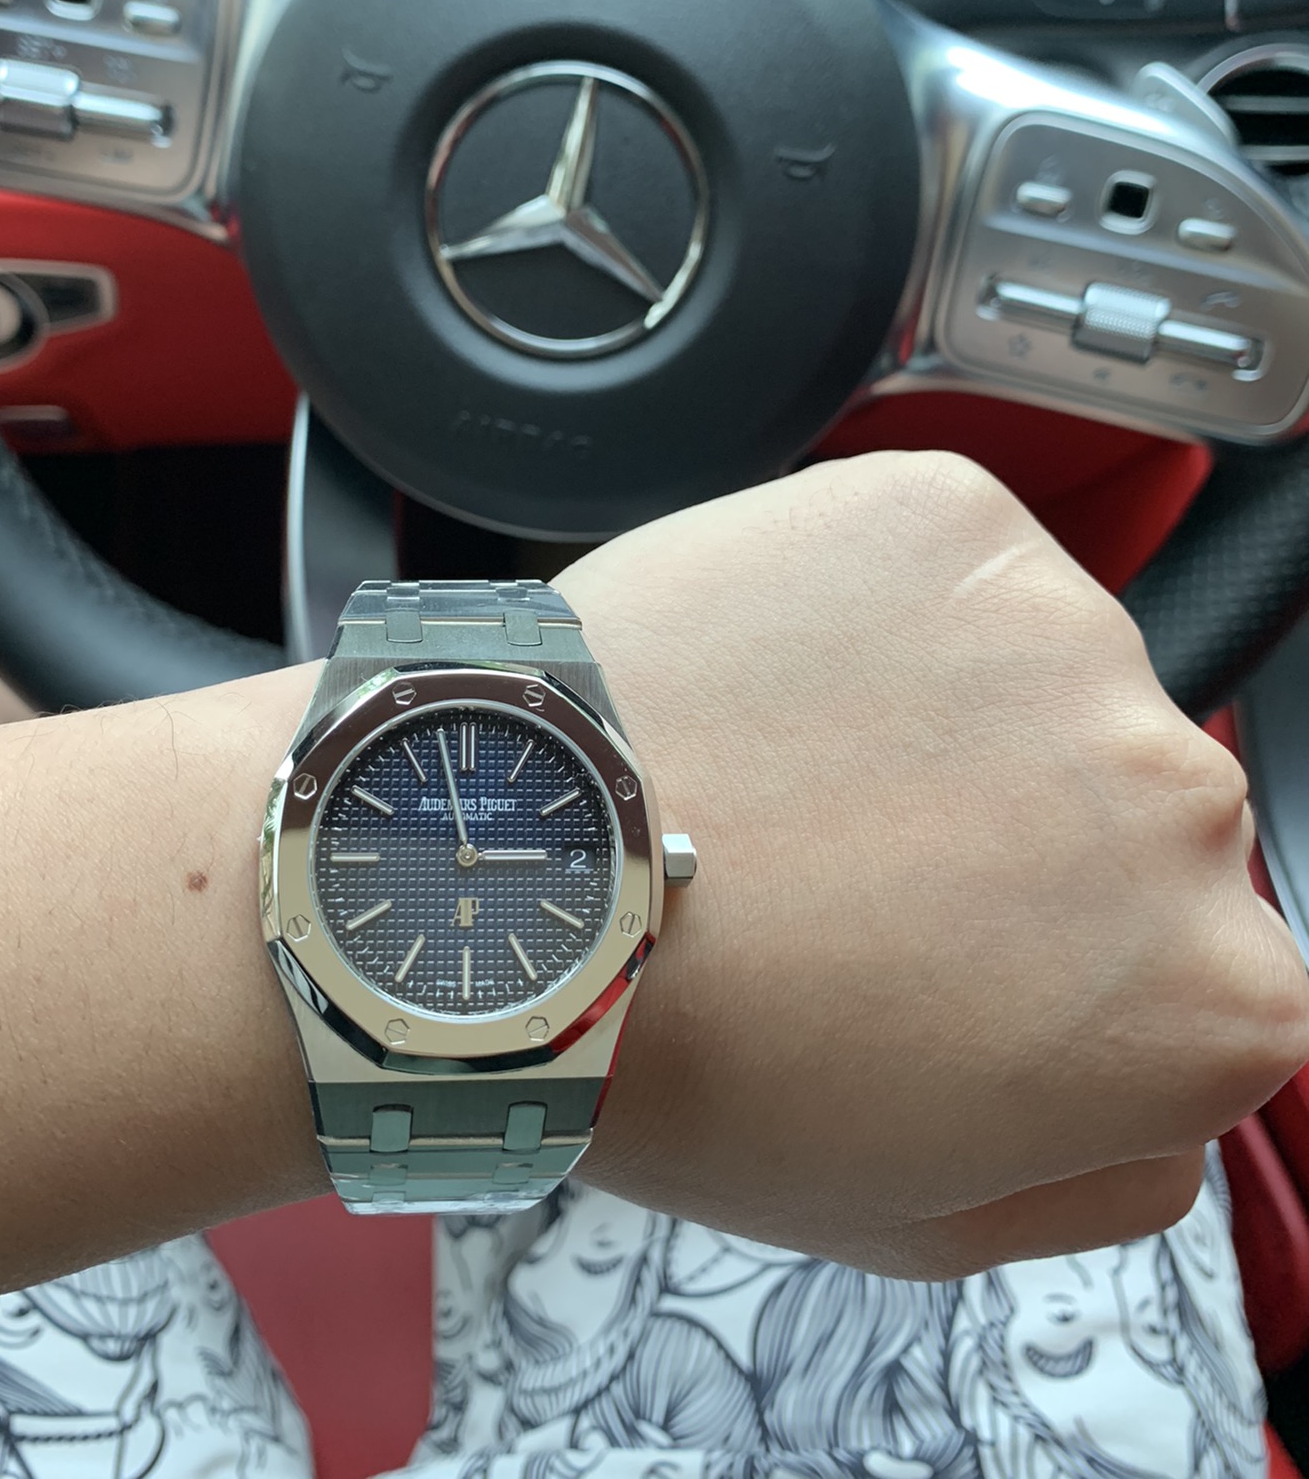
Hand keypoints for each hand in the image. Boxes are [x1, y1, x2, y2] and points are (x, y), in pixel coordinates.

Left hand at [559, 452, 1308, 1275]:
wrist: (520, 884)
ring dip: (958, 717)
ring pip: (1049, 678)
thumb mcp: (930, 1217)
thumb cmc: (697, 1060)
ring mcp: (1070, 636)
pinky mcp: (956, 517)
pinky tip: (783, 682)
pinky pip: (957, 568)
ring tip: (801, 774)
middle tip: (866, 875)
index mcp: (1214, 1001)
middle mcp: (1184, 801)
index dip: (1071, 982)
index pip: (1207, 975)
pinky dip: (885, 610)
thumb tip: (1159, 1095)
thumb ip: (1110, 1166)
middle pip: (1136, 815)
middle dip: (1030, 845)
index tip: (972, 977)